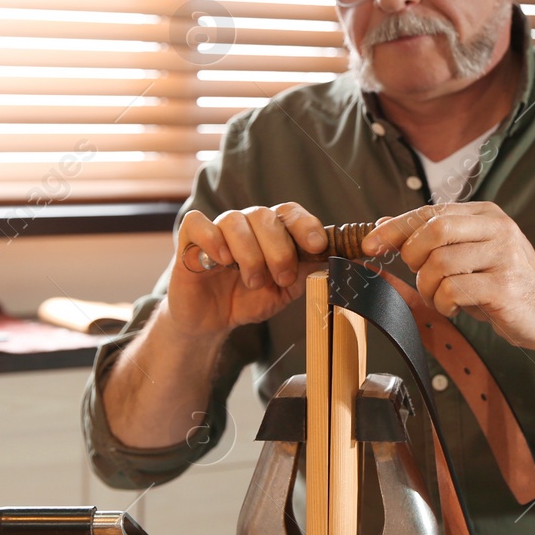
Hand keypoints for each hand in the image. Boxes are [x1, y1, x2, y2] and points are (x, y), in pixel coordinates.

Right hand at [167, 203, 327, 336]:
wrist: (211, 321)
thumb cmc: (248, 299)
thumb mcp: (286, 290)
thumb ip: (309, 273)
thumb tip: (344, 263)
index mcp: (273, 231)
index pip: (291, 213)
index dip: (306, 225)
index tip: (318, 246)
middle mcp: (247, 224)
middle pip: (266, 216)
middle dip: (279, 250)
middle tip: (282, 278)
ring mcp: (218, 229)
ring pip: (235, 221)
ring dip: (249, 254)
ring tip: (253, 281)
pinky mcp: (190, 239)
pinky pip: (198, 223)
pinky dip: (212, 240)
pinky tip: (221, 261)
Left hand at [361, 202, 534, 349]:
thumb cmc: (503, 286)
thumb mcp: (469, 256)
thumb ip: (432, 239)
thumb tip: (383, 225)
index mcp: (486, 215)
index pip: (430, 212)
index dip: (395, 228)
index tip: (369, 244)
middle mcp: (498, 228)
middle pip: (434, 231)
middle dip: (413, 257)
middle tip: (420, 275)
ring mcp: (504, 256)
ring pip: (439, 263)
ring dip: (429, 288)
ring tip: (443, 297)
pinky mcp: (504, 286)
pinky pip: (453, 290)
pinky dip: (444, 303)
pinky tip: (455, 308)